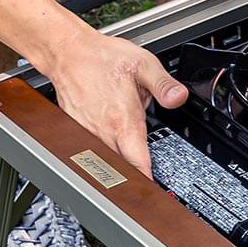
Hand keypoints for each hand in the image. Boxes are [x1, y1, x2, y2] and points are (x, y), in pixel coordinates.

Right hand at [46, 32, 187, 177]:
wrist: (67, 52)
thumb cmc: (102, 58)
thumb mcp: (143, 64)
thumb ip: (164, 84)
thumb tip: (179, 97)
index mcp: (123, 121)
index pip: (138, 164)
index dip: (148, 182)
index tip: (156, 193)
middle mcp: (103, 132)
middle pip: (121, 169)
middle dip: (134, 178)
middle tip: (146, 185)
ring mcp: (87, 134)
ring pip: (105, 162)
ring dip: (118, 165)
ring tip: (129, 169)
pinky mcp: (76, 131)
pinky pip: (91, 150)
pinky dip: (101, 153)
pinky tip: (109, 145)